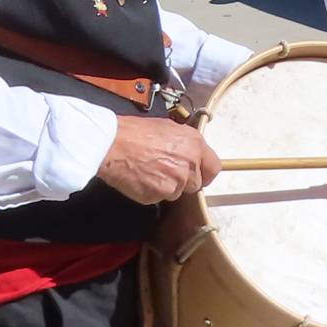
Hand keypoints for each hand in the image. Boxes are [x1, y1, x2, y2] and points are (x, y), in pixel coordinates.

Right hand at [96, 114, 222, 203]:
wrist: (112, 144)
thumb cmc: (136, 132)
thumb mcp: (168, 128)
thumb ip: (185, 144)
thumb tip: (190, 153)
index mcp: (194, 144)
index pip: (214, 168)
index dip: (205, 174)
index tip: (199, 176)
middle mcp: (189, 164)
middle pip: (195, 183)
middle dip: (182, 181)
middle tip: (164, 171)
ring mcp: (175, 182)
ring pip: (176, 192)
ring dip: (165, 187)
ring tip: (148, 171)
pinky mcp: (159, 195)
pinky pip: (158, 198)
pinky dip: (150, 192)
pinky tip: (140, 178)